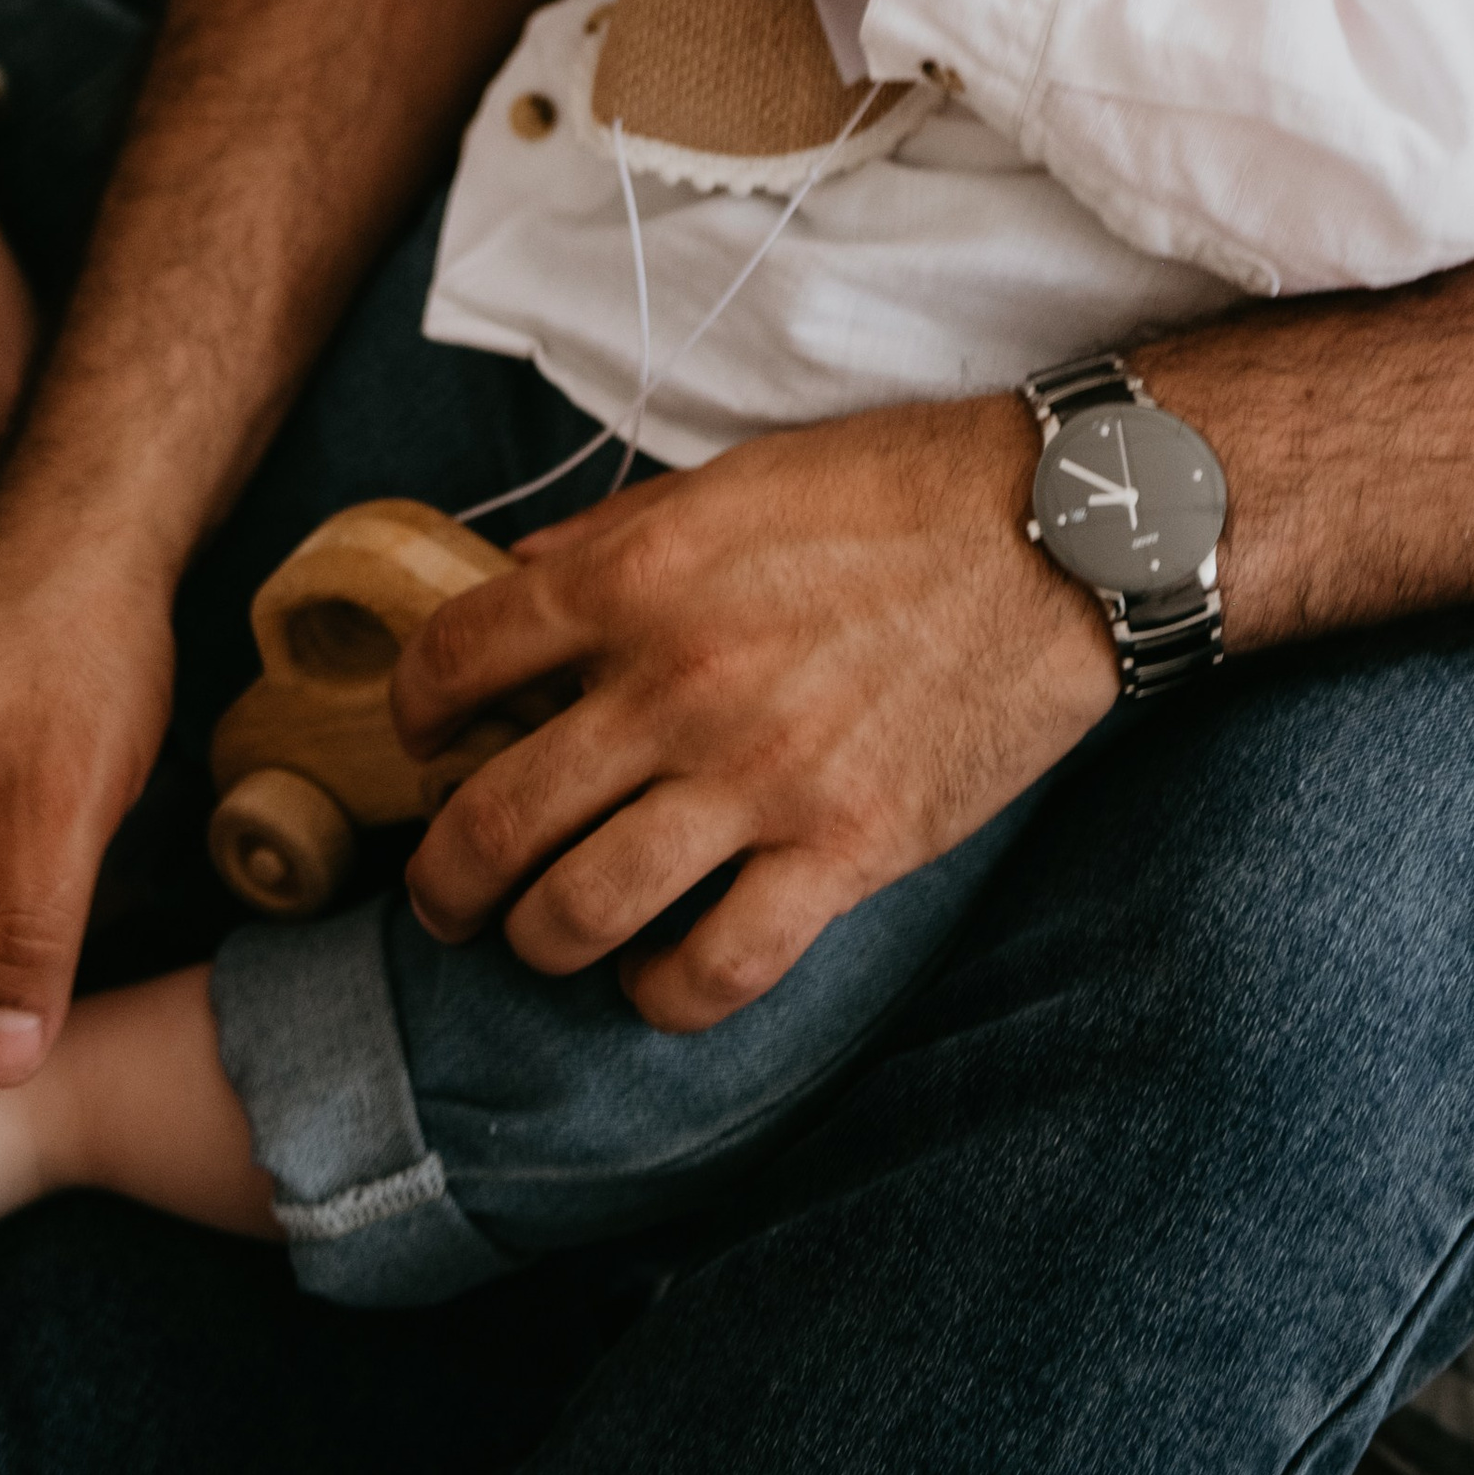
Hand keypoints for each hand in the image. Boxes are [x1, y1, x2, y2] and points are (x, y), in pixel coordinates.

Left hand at [391, 399, 1115, 1027]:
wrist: (1061, 532)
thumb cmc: (897, 489)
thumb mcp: (732, 480)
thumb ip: (615, 538)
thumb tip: (513, 581)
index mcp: (638, 576)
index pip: (456, 658)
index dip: (412, 709)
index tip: (421, 735)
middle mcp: (676, 684)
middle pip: (494, 820)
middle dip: (442, 877)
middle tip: (442, 893)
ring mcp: (759, 780)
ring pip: (580, 914)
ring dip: (535, 943)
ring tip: (539, 938)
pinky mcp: (845, 853)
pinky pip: (715, 971)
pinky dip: (662, 994)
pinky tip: (657, 975)